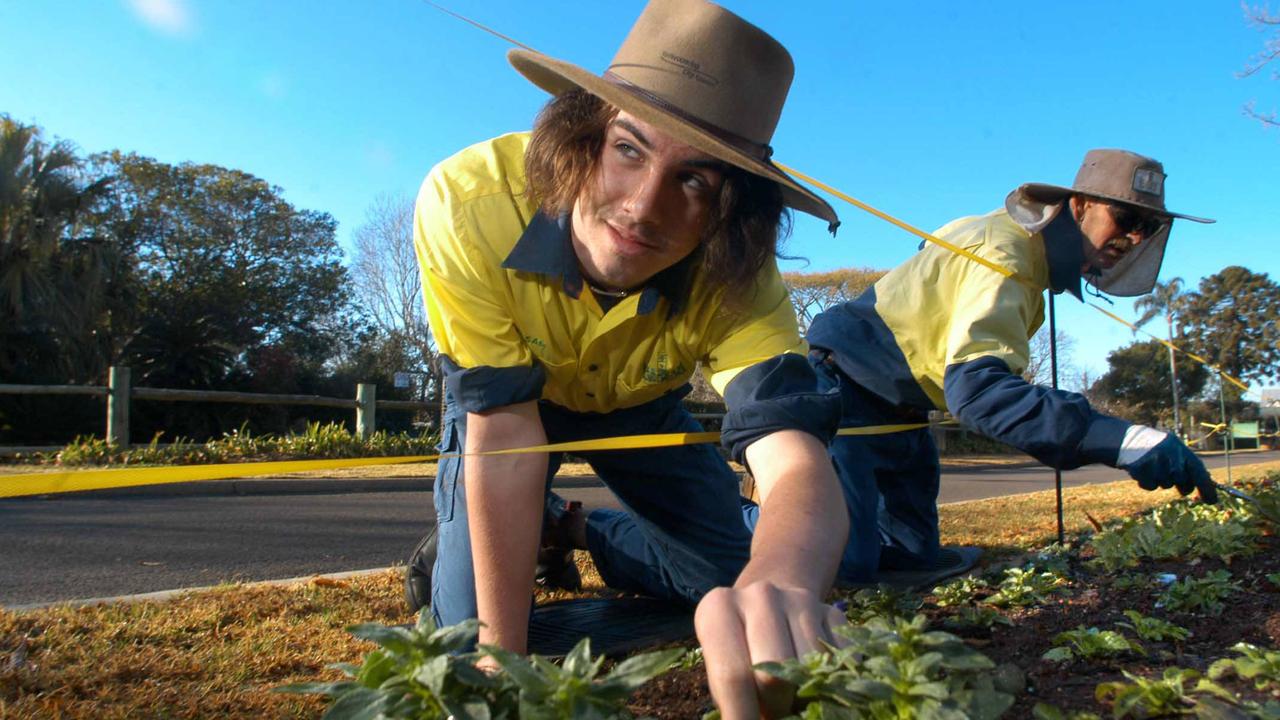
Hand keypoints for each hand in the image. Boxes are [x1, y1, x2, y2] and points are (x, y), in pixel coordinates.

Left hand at [694, 581, 847, 719]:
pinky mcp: (833, 610)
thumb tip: (760, 718)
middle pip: (775, 675)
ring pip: (810, 670)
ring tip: (790, 695)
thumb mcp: (721, 664)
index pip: (732, 675)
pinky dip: (832, 681)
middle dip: (775, 706)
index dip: (741, 714)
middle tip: (773, 711)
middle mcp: (761, 596)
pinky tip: (814, 678)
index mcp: (719, 608)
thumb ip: (732, 693)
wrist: (766, 604)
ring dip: (803, 696)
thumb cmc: (736, 647)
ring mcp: (800, 599)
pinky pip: (842, 660)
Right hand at [1121, 429, 1217, 502]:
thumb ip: (1186, 464)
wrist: (1124, 439)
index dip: (1206, 488)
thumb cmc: (1153, 447)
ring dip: (1160, 480)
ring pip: (1165, 484)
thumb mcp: (1172, 449)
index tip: (1212, 501)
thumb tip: (1207, 484)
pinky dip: (1146, 482)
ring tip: (1151, 467)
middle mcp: (1169, 453)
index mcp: (1179, 447)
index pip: (1198, 471)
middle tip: (1171, 477)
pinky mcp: (1140, 468)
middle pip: (1181, 480)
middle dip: (1179, 484)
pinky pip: (1150, 486)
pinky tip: (1141, 470)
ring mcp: (1154, 461)